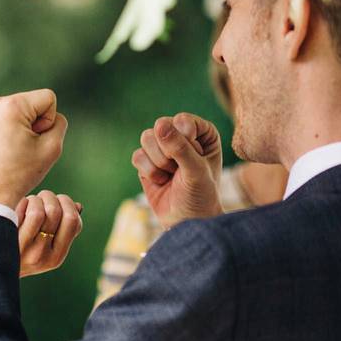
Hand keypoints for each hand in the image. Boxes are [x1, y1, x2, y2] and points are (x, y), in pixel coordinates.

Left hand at [0, 89, 67, 207]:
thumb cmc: (20, 175)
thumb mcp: (52, 148)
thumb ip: (59, 123)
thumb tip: (50, 115)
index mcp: (11, 105)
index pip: (48, 99)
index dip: (49, 122)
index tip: (35, 142)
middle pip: (30, 104)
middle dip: (33, 124)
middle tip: (22, 150)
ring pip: (14, 113)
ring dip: (19, 128)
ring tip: (10, 153)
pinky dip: (3, 134)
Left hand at [15, 190, 81, 276]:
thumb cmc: (19, 252)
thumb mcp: (43, 248)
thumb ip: (60, 230)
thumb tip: (77, 206)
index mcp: (56, 257)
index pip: (74, 221)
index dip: (68, 203)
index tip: (58, 200)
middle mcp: (42, 256)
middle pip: (56, 212)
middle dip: (50, 197)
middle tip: (41, 198)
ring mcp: (24, 249)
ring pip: (39, 211)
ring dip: (34, 200)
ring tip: (28, 203)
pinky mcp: (8, 240)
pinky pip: (20, 212)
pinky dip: (22, 203)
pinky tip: (16, 207)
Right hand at [132, 113, 223, 227]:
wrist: (186, 220)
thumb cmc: (200, 195)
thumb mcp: (197, 171)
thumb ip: (180, 147)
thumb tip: (159, 125)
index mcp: (203, 134)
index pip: (184, 120)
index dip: (184, 137)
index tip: (194, 156)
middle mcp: (182, 136)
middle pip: (162, 126)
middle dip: (169, 152)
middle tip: (181, 170)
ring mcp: (162, 148)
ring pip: (147, 138)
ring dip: (159, 163)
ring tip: (171, 176)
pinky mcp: (146, 161)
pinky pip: (137, 156)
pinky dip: (149, 172)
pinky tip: (161, 181)